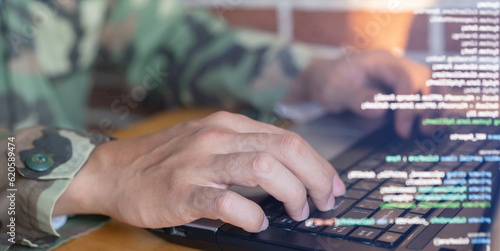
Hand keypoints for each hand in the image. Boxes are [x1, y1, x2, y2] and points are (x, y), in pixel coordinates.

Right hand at [54, 112, 344, 231]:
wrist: (114, 171)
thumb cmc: (164, 159)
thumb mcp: (207, 139)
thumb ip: (243, 148)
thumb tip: (288, 170)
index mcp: (226, 124)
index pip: (287, 138)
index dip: (318, 163)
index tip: (331, 184)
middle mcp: (216, 137)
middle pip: (284, 149)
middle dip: (316, 177)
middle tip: (324, 201)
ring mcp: (199, 163)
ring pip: (263, 169)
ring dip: (291, 193)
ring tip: (297, 212)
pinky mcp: (182, 192)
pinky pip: (227, 202)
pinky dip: (251, 215)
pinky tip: (258, 224)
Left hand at [285, 50, 431, 137]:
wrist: (323, 78)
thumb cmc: (327, 82)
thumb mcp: (333, 91)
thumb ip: (355, 98)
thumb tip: (383, 108)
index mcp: (379, 61)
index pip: (404, 78)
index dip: (407, 104)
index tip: (402, 129)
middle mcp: (395, 64)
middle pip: (427, 77)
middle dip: (431, 104)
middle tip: (425, 131)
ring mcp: (401, 74)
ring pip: (433, 84)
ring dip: (436, 106)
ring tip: (429, 131)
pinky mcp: (403, 88)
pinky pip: (426, 94)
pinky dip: (431, 108)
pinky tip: (427, 127)